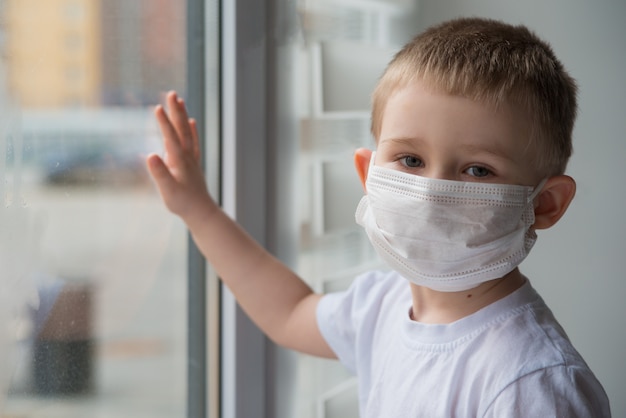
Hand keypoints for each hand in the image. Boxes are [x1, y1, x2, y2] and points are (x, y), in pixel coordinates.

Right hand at [146, 91, 214, 219]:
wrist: (201, 212)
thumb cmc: (182, 203)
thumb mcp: (167, 190)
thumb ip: (159, 173)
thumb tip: (150, 155)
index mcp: (179, 160)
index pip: (171, 137)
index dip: (164, 123)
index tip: (157, 107)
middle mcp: (187, 156)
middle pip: (181, 129)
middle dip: (175, 111)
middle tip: (171, 93)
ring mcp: (191, 158)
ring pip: (187, 132)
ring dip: (182, 116)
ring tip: (179, 100)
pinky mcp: (193, 163)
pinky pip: (193, 142)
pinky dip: (192, 131)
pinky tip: (192, 122)